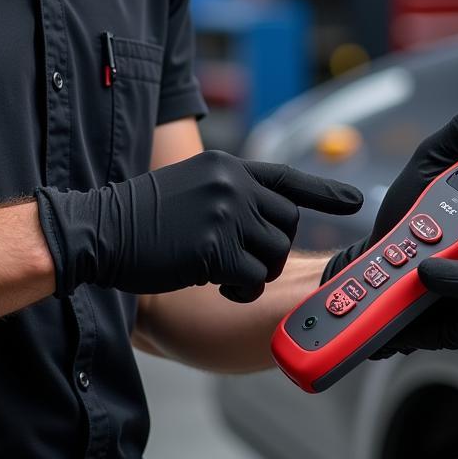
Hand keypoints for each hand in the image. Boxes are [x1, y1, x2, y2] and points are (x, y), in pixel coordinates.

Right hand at [36, 150, 362, 301]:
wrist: (100, 228)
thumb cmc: (141, 216)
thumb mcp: (192, 186)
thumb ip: (229, 193)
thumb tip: (268, 218)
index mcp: (228, 167)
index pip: (287, 178)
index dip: (324, 192)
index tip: (357, 200)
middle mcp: (233, 184)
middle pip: (287, 225)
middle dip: (272, 250)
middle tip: (239, 263)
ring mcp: (226, 212)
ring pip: (275, 254)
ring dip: (255, 273)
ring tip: (220, 273)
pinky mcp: (216, 247)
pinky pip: (254, 280)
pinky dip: (239, 291)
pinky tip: (212, 285)